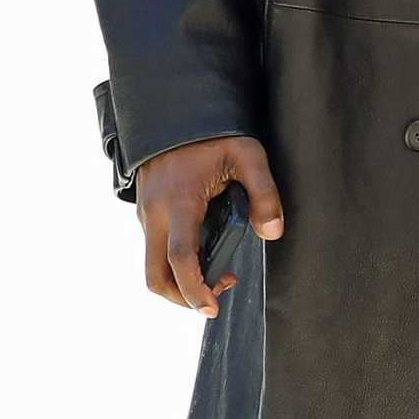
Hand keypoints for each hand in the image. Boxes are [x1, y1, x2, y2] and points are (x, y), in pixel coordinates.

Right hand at [136, 134, 283, 316]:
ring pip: (153, 264)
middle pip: (155, 275)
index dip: (194, 290)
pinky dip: (175, 262)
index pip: (180, 258)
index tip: (212, 308)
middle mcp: (155, 213)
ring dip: (180, 280)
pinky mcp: (146, 212)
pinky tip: (204, 250)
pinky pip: (155, 248)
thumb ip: (264, 192)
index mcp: (179, 202)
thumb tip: (272, 232)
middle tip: (216, 297)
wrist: (174, 110)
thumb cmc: (213, 133)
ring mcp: (146, 214)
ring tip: (218, 271)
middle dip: (182, 298)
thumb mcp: (248, 154)